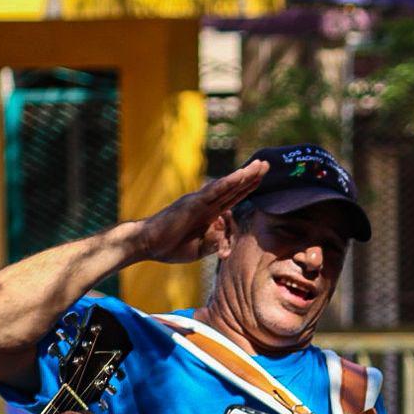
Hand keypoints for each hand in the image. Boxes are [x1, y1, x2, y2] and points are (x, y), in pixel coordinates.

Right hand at [134, 160, 267, 264]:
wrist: (147, 244)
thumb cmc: (170, 246)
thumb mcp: (199, 250)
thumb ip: (215, 244)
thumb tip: (225, 244)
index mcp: (208, 214)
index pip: (232, 197)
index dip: (247, 187)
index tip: (261, 177)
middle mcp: (205, 204)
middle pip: (233, 187)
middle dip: (251, 176)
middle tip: (267, 163)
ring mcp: (199, 201)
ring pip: (226, 186)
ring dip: (243, 176)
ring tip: (259, 166)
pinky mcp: (192, 204)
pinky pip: (213, 192)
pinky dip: (227, 184)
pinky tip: (240, 176)